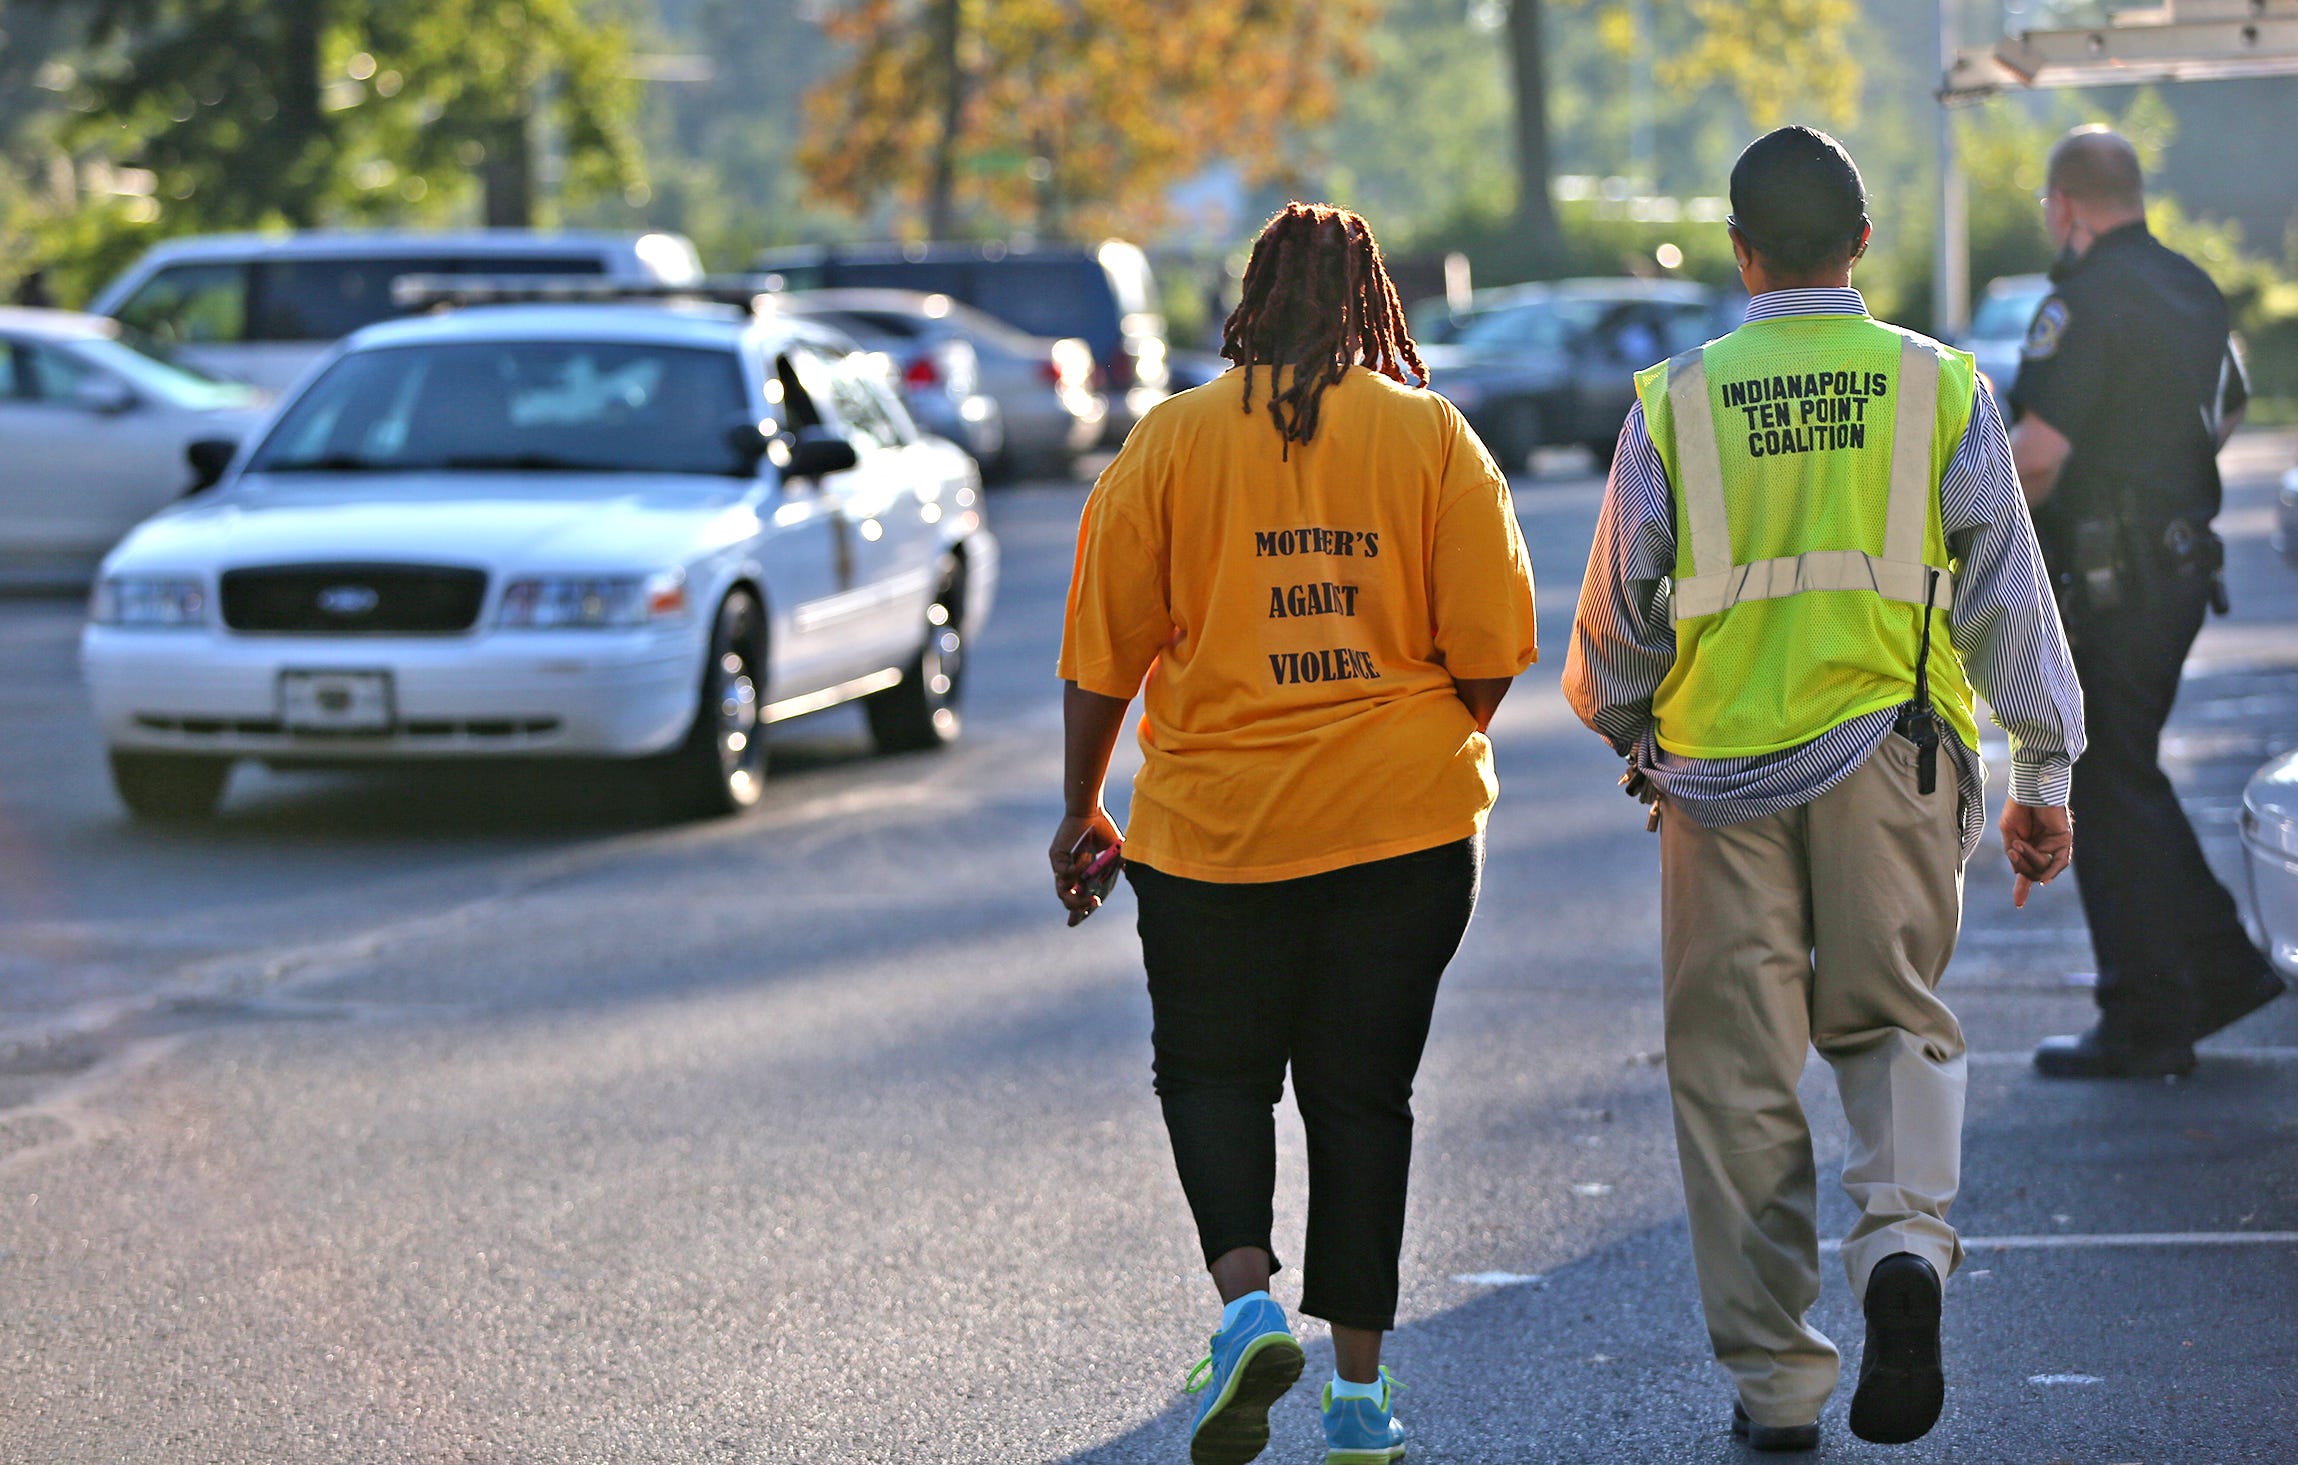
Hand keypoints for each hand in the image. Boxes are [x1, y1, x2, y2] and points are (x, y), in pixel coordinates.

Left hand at [1050, 804, 1122, 925]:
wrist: (1091, 810)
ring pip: (1062, 891)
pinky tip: (1088, 856)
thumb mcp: (1115, 852)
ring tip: (1092, 896)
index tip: (1073, 924)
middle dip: (1079, 908)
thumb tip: (1130, 876)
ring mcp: (1061, 865)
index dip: (1076, 913)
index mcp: (1082, 875)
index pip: (1077, 898)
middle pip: (1067, 899)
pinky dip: (1079, 868)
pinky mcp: (1056, 856)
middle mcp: (1070, 872)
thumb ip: (1119, 867)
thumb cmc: (1103, 829)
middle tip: (1094, 904)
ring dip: (1077, 897)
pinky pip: (1065, 872)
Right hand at [1999, 801, 2071, 908]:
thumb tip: (2019, 873)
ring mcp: (2054, 845)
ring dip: (2029, 861)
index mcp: (2028, 847)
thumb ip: (2015, 854)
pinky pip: (2059, 862)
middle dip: (2021, 866)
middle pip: (2033, 872)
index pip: (2026, 872)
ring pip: (2043, 867)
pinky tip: (2041, 879)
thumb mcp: (2009, 834)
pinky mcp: (2064, 840)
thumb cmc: (2017, 808)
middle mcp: (2043, 848)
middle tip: (2012, 850)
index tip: (2019, 904)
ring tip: (2018, 845)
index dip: (2022, 888)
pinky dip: (2050, 872)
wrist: (2029, 789)